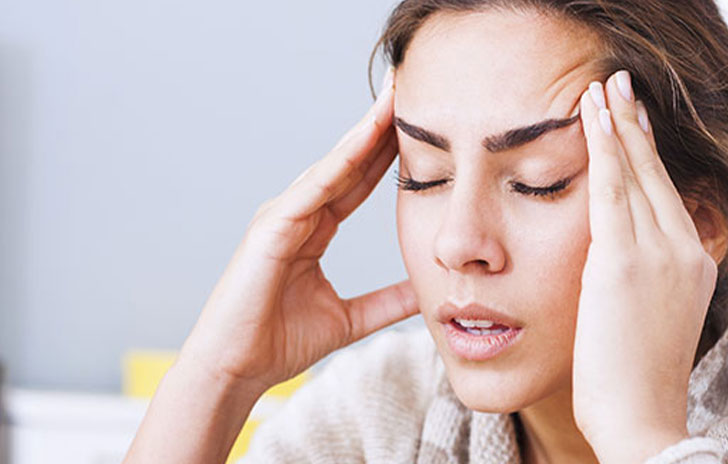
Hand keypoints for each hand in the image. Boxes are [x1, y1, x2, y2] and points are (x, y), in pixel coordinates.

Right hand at [176, 69, 417, 392]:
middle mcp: (297, 213)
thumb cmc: (278, 343)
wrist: (235, 370)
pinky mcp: (270, 229)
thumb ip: (388, 302)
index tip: (422, 123)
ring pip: (332, 165)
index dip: (389, 150)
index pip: (360, 179)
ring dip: (363, 131)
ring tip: (393, 98)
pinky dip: (338, 164)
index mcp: (314, 228)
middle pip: (348, 161)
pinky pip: (311, 190)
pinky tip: (363, 140)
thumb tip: (427, 290)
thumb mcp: (351, 318)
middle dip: (378, 124)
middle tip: (409, 87)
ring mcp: (281, 217)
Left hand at [571, 71, 718, 460]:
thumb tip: (612, 261)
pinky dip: (603, 148)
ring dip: (616, 124)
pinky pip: (611, 190)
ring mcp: (659, 254)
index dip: (647, 154)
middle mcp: (685, 250)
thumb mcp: (650, 320)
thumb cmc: (636, 383)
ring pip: (634, 173)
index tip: (632, 121)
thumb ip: (641, 281)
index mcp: (694, 264)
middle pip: (656, 173)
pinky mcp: (625, 263)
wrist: (643, 422)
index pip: (666, 195)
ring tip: (599, 88)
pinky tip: (590, 117)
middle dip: (635, 124)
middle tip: (619, 84)